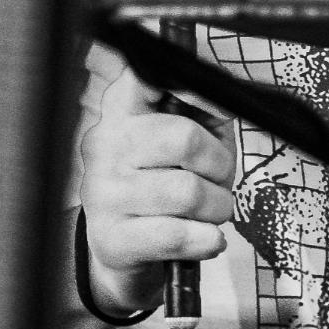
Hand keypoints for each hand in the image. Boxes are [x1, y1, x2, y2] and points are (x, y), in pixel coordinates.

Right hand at [79, 54, 236, 314]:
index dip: (187, 82)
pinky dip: (205, 240)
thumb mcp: (188, 141)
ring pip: (188, 192)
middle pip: (185, 139)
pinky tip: (204, 238)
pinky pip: (178, 235)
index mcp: (123, 111)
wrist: (123, 253)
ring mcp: (103, 193)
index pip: (144, 76)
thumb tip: (225, 98)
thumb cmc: (165, 186)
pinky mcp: (111, 238)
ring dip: (217, 208)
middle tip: (218, 181)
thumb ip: (206, 113)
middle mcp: (105, 146)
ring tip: (209, 212)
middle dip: (220, 166)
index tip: (210, 98)